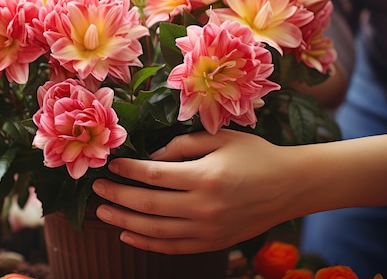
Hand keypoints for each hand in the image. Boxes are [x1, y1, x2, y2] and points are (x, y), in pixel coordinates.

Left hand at [92, 129, 296, 253]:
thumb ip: (184, 145)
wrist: (290, 186)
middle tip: (96, 189)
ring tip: (103, 213)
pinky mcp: (213, 243)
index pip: (154, 175)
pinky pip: (173, 248)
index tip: (111, 164)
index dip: (128, 170)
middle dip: (117, 197)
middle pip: (148, 205)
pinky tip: (129, 235)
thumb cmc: (256, 156)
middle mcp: (204, 207)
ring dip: (125, 223)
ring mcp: (208, 230)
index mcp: (205, 177)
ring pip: (155, 231)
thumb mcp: (221, 139)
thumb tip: (151, 157)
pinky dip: (147, 243)